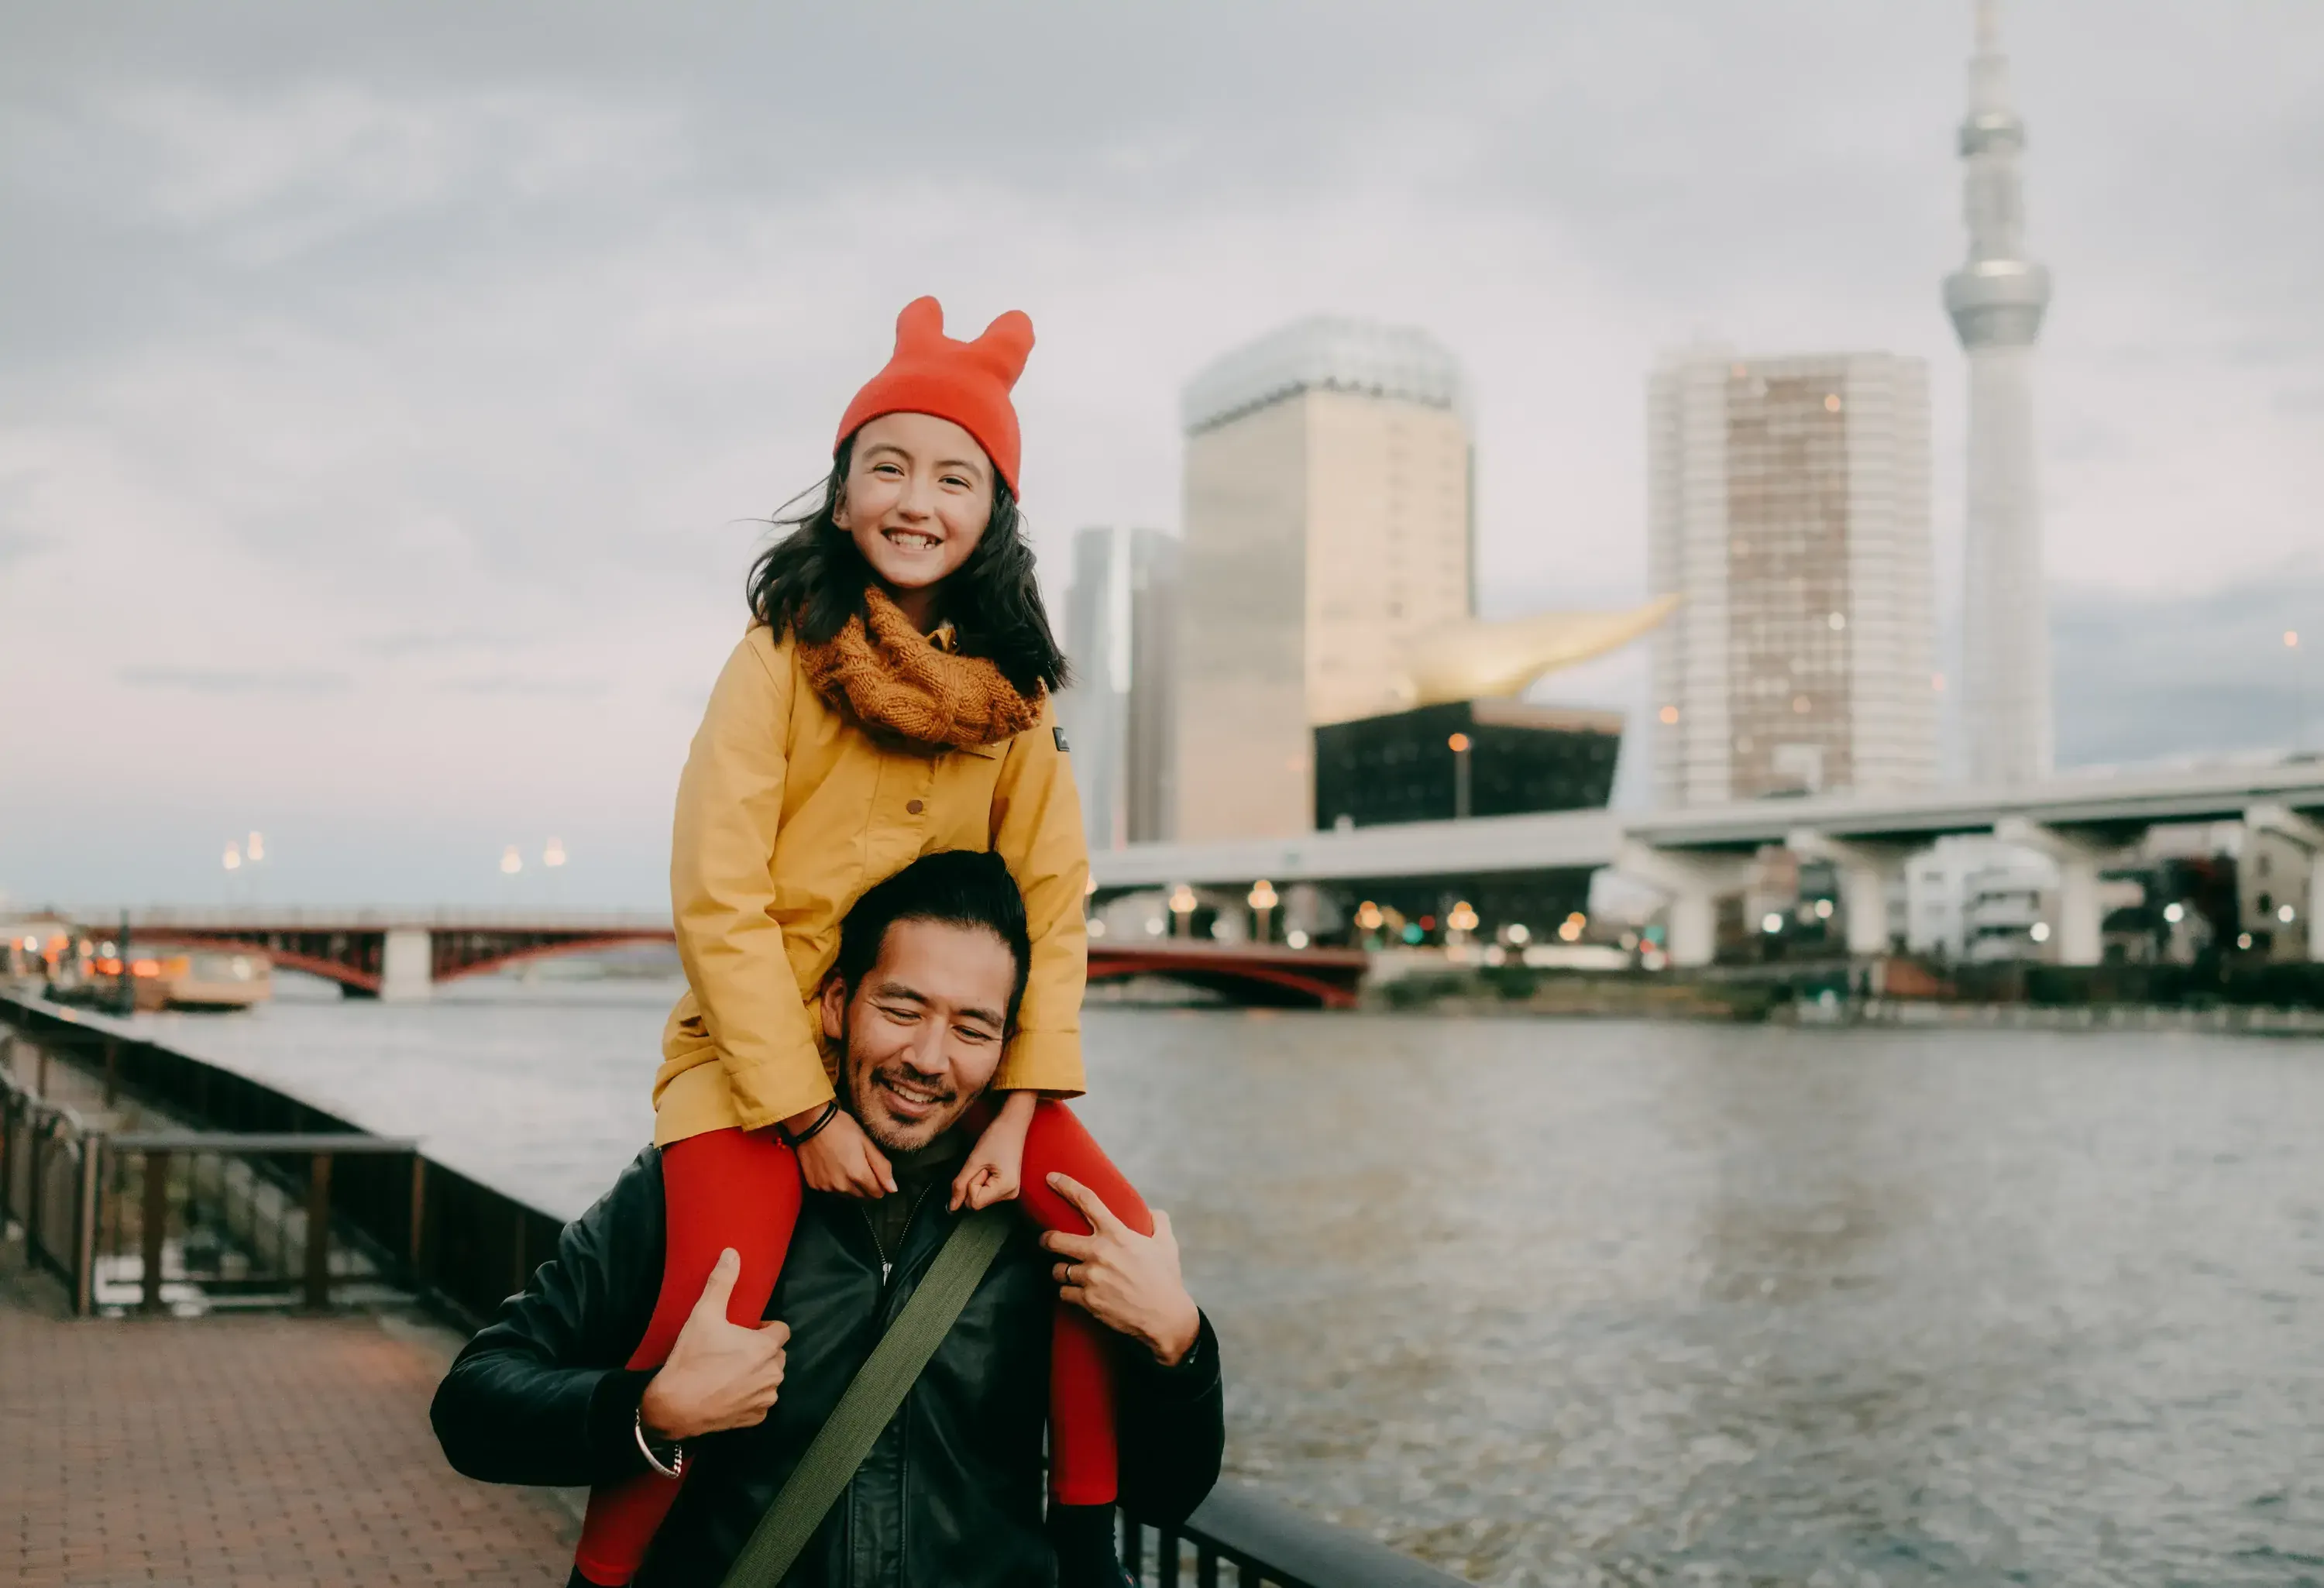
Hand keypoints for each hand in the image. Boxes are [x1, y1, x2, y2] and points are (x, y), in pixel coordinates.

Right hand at [636, 1249, 790, 1441]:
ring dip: (758, 1373)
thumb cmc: (691, 1359)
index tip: (745, 1330)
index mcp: (766, 1348)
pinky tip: (729, 1392)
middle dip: (762, 1350)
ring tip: (730, 1371)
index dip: (765, 1328)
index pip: (782, 1330)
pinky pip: (761, 1402)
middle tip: (734, 1349)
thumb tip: (732, 1252)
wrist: (675, 1407)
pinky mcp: (755, 1419)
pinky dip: (750, 1396)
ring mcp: (765, 1399)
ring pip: (770, 1379)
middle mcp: (773, 1374)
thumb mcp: (703, 1315)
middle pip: (777, 1354)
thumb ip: (721, 1283)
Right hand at [790, 1106, 894, 1198]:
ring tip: (845, 1165)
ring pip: (846, 1195)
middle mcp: (842, 1186)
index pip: (877, 1193)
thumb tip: (892, 1189)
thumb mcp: (867, 1142)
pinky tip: (831, 1167)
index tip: (875, 1171)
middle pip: (862, 1196)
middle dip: (865, 1185)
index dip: (879, 1184)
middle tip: (859, 1165)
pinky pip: (830, 1190)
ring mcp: (826, 1187)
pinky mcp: (814, 1185)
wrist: (811, 1122)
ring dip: (849, 1186)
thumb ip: (881, 1167)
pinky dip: (833, 1183)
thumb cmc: (842, 1128)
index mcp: (858, 1175)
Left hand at [950, 1095, 1032, 1211]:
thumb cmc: (996, 1138)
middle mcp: (1011, 1194)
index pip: (974, 1202)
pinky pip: (986, 1192)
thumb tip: (952, 1207)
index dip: (971, 1184)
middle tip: (985, 1165)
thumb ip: (960, 1185)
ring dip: (979, 1181)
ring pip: (980, 1197)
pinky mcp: (1008, 1188)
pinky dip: (983, 1180)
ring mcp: (1010, 1192)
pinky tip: (992, 1167)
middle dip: (975, 1182)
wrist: (1012, 1125)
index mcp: (1006, 1189)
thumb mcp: (974, 1161)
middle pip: (977, 1201)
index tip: (981, 1168)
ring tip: (989, 1164)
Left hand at [1040, 1173, 1201, 1365]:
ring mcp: (1091, 1278)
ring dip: (1061, 1270)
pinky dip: (1068, 1293)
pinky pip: (1065, 1293)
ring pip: (1058, 1270)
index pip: (1086, 1201)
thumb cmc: (1166, 1278)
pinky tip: (1075, 1293)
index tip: (1051, 1178)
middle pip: (1056, 1239)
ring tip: (1067, 1272)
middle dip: (1046, 1239)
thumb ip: (1159, 1222)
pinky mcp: (1088, 1300)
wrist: (1165, 1317)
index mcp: (1117, 1234)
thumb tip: (1153, 1213)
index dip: (1066, 1186)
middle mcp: (1099, 1253)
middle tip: (1046, 1240)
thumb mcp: (1167, 1244)